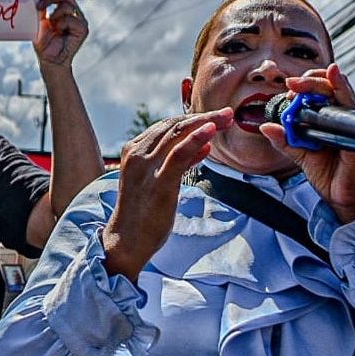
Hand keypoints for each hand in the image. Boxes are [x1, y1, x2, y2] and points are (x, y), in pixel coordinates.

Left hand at [32, 0, 87, 67]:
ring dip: (54, 15)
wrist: (49, 60)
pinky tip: (59, 32)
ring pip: (67, 5)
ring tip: (52, 26)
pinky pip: (70, 18)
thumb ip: (41, 8)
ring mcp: (80, 20)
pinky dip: (61, 24)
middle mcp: (74, 13)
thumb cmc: (44, 43)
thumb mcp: (39, 21)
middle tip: (40, 6)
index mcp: (64, 10)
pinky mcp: (83, 29)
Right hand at [102, 109, 233, 281]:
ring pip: (177, 135)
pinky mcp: (158, 183)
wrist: (127, 242)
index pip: (166, 127)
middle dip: (203, 117)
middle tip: (227, 113)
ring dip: (205, 122)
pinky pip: (178, 154)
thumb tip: (205, 144)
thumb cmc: (143, 215)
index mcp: (134, 151)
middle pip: (173, 126)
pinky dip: (196, 138)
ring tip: (226, 117)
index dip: (192, 119)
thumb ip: (179, 161)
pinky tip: (211, 130)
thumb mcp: (160, 182)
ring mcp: (146, 167)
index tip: (215, 117)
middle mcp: (137, 154)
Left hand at [259, 63, 354, 222]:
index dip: (304, 87)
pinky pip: (352, 110)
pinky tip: (335, 77)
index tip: (287, 88)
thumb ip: (285, 141)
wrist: (344, 199)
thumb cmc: (329, 175)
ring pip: (341, 93)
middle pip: (329, 89)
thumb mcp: (301, 156)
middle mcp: (341, 120)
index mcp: (328, 123)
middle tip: (291, 83)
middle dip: (309, 81)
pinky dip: (343, 91)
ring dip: (322, 82)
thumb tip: (266, 126)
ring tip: (304, 81)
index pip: (319, 95)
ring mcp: (351, 126)